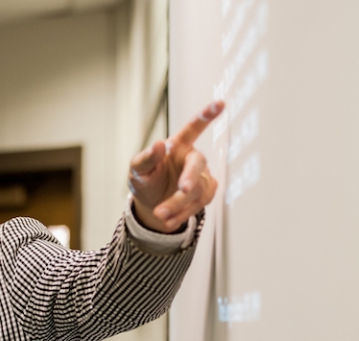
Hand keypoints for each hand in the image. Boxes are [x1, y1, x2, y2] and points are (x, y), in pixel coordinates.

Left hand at [128, 100, 224, 232]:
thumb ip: (146, 158)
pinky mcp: (204, 195)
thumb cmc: (146, 181)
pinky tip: (168, 219)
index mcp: (178, 146)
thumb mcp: (138, 170)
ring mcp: (201, 178)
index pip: (193, 128)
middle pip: (198, 165)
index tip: (220, 103)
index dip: (207, 116)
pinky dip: (182, 214)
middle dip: (191, 178)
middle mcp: (192, 159)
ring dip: (179, 204)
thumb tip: (159, 145)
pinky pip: (199, 205)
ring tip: (160, 213)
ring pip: (198, 190)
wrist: (150, 206)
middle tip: (182, 190)